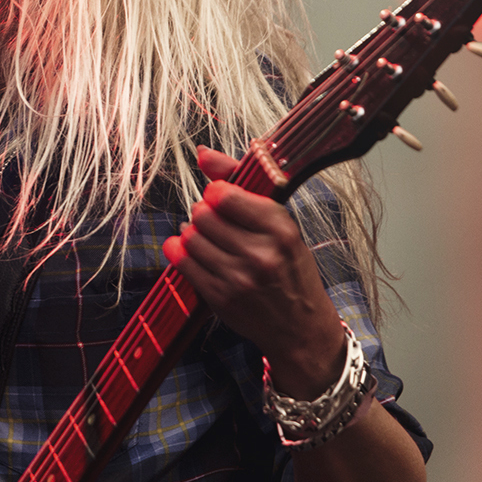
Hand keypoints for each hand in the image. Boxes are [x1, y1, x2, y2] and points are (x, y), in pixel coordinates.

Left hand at [161, 146, 345, 398]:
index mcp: (281, 229)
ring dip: (193, 234)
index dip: (217, 193)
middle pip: (202, 213)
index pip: (224, 193)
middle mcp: (261, 253)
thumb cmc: (290, 269)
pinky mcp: (219, 297)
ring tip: (210, 241)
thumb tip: (202, 153)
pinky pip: (182, 260)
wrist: (300, 328)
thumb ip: (240, 185)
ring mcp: (238, 278)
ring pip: (189, 236)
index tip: (224, 200)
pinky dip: (181, 252)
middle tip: (217, 224)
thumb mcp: (280, 225)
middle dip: (204, 214)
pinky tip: (193, 253)